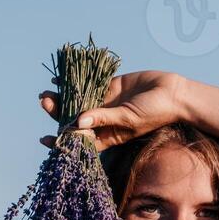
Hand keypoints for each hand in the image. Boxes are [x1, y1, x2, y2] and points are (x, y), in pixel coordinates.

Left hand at [38, 71, 187, 153]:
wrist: (173, 93)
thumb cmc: (155, 113)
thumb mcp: (129, 119)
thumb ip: (104, 118)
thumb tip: (78, 121)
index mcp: (108, 135)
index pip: (80, 140)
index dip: (62, 141)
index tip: (45, 140)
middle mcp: (103, 120)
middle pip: (74, 118)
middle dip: (58, 112)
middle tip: (44, 102)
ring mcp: (105, 103)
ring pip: (78, 101)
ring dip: (63, 97)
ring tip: (46, 93)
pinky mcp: (109, 86)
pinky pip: (88, 85)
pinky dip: (75, 82)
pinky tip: (60, 79)